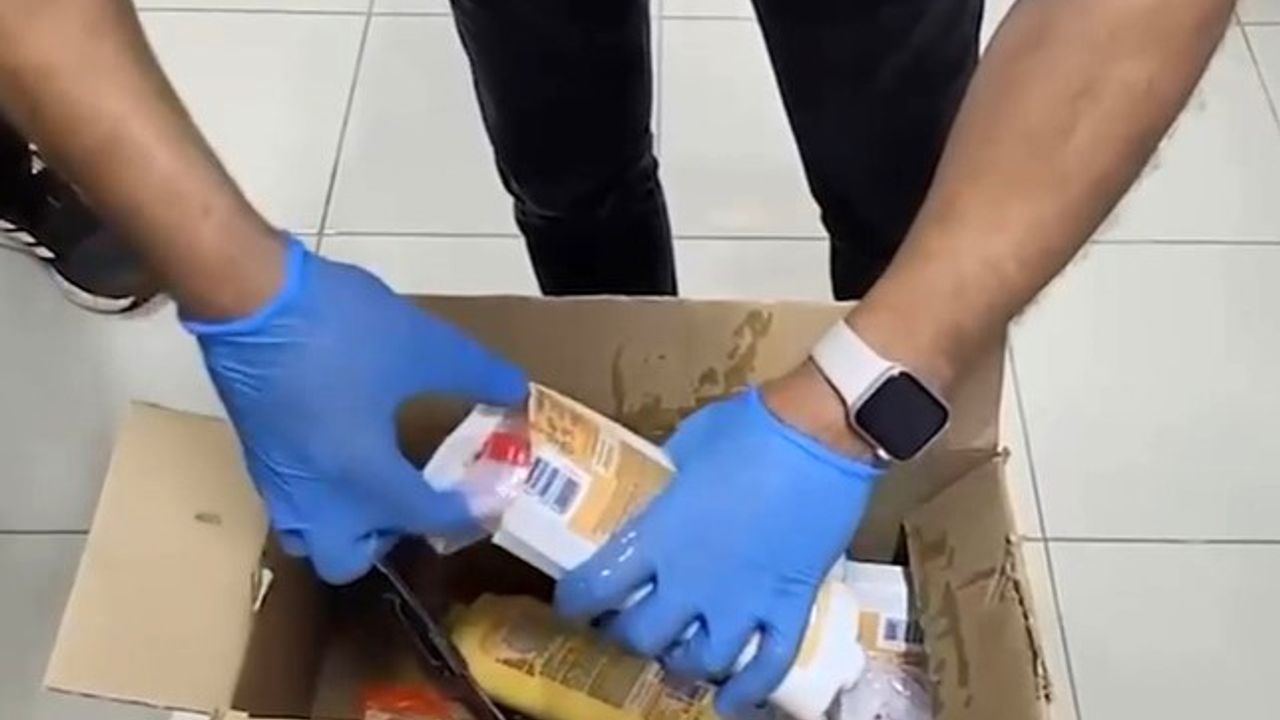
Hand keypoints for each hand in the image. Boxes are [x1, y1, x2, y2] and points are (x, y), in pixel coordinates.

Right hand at [184, 236, 526, 583]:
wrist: (246, 293)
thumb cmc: (338, 324)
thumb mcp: (421, 344)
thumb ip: (475, 372)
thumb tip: (516, 389)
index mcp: (362, 476)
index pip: (423, 518)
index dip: (466, 514)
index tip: (491, 501)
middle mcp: (316, 494)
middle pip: (346, 558)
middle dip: (384, 542)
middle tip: (413, 501)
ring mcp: (276, 477)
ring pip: (309, 536)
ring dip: (346, 526)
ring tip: (378, 481)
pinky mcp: (254, 452)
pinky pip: (290, 502)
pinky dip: (319, 498)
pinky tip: (341, 452)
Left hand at [554, 385, 880, 715]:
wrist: (820, 435)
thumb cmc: (747, 429)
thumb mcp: (685, 446)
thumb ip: (663, 478)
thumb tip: (655, 485)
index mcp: (657, 537)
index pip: (596, 588)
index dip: (576, 603)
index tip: (572, 603)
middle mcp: (691, 581)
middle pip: (642, 636)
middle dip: (627, 637)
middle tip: (626, 626)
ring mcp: (743, 601)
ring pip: (700, 661)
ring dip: (682, 663)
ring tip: (677, 657)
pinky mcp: (789, 607)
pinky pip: (767, 667)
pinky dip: (748, 691)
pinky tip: (731, 703)